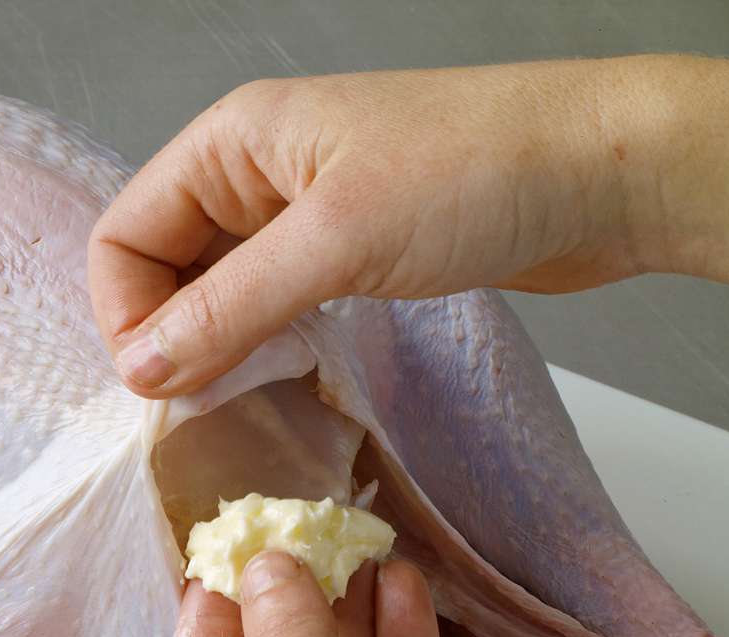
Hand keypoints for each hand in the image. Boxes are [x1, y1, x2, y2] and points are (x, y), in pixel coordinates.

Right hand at [89, 56, 728, 397]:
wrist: (604, 171)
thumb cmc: (476, 175)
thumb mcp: (335, 243)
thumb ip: (226, 308)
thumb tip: (138, 370)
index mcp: (231, 141)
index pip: (125, 234)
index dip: (126, 314)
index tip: (161, 386)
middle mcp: (252, 170)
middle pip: (160, 263)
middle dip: (165, 333)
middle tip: (197, 403)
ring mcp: (298, 209)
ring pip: (213, 287)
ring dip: (211, 343)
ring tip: (234, 397)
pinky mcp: (343, 246)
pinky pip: (267, 299)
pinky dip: (257, 340)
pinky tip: (275, 374)